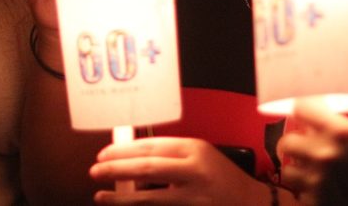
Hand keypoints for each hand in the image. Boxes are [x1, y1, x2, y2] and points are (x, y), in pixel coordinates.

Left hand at [89, 137, 270, 204]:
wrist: (252, 202)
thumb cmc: (220, 176)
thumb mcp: (198, 155)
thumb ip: (169, 154)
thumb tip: (129, 157)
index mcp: (194, 149)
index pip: (151, 147)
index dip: (123, 151)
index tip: (103, 154)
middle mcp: (194, 171)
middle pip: (147, 168)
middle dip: (116, 169)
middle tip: (95, 171)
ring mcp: (194, 198)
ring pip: (150, 198)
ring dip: (121, 198)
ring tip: (101, 196)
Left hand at [278, 101, 347, 205]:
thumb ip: (335, 127)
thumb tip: (308, 118)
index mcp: (341, 134)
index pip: (301, 109)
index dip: (300, 112)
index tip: (301, 118)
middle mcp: (326, 156)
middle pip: (287, 142)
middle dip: (296, 145)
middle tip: (306, 149)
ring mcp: (319, 183)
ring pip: (288, 170)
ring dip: (299, 170)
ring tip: (314, 173)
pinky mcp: (316, 204)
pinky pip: (299, 193)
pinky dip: (308, 192)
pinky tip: (325, 191)